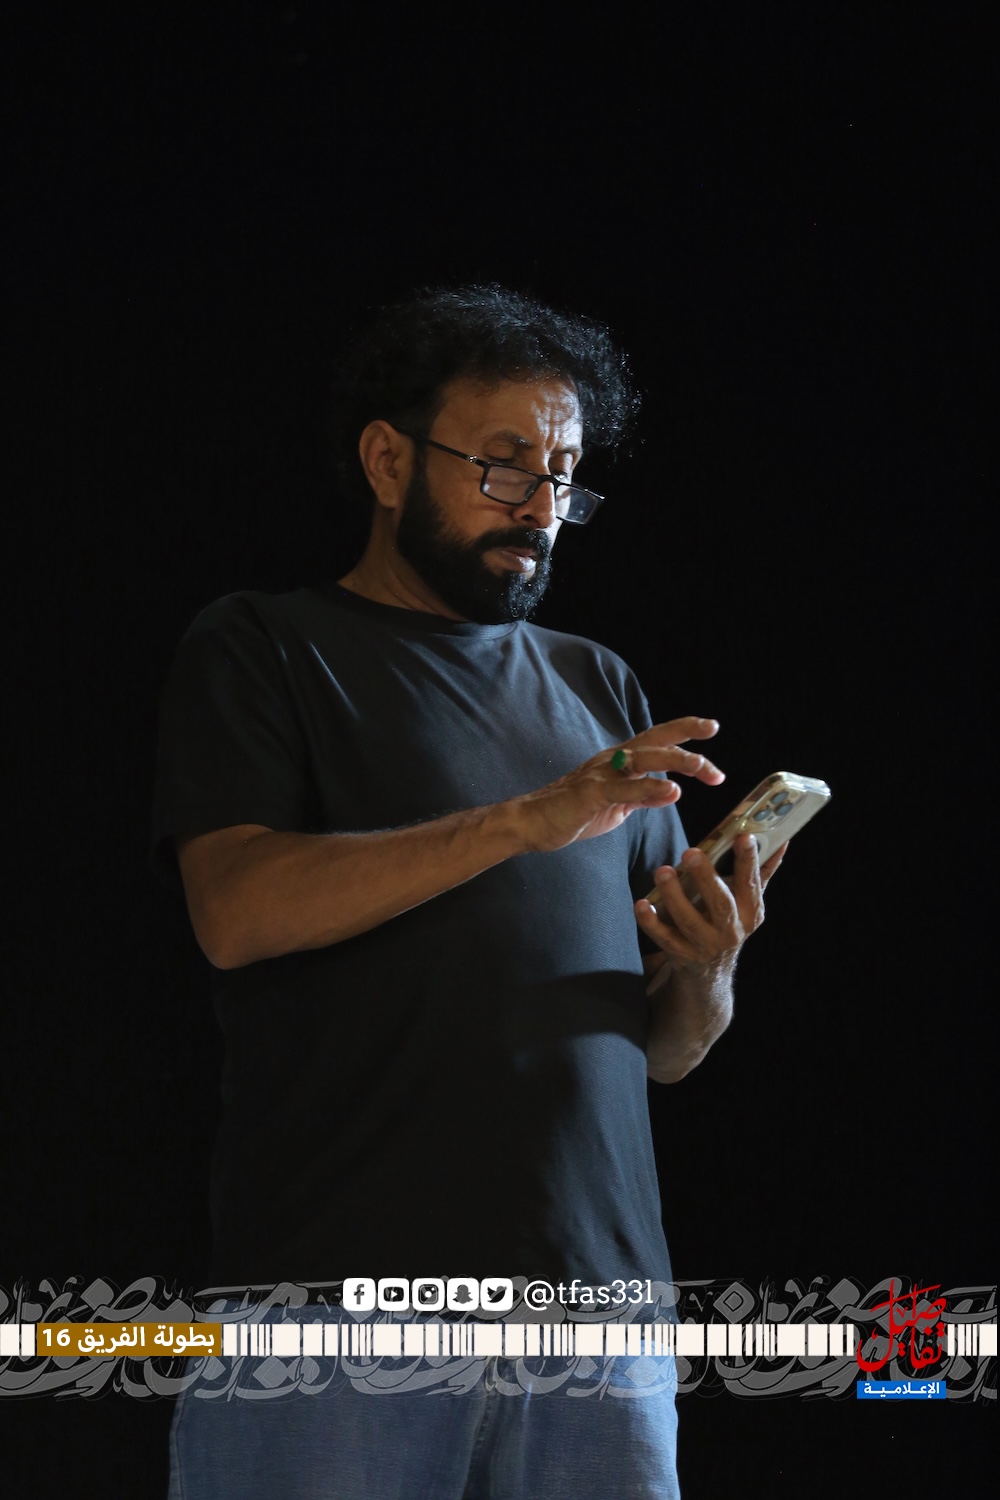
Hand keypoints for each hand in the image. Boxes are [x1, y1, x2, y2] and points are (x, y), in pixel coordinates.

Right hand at [514, 716, 725, 854]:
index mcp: (620, 761)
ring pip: (644, 759)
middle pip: (655, 739)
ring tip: (701, 765)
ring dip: (675, 760)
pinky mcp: (590, 793)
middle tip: (713, 731)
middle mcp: (613, 760)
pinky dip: (649, 788)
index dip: (684, 731)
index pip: (658, 740)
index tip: (712, 728)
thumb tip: (672, 791)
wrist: (532, 822)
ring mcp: (601, 774)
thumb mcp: (618, 806)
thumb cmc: (573, 813)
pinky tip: (671, 792)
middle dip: (686, 732)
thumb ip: (643, 797)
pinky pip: (624, 789)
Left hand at [636, 834, 788, 974]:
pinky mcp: (680, 954)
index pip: (751, 883)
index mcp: (751, 912)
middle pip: (720, 903)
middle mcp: (731, 931)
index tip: (744, 836)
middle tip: (691, 852)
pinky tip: (642, 904)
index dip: (749, 861)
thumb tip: (782, 841)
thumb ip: (762, 872)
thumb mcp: (748, 902)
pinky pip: (664, 938)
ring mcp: (705, 945)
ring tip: (663, 871)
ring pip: (689, 921)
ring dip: (675, 896)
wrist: (710, 972)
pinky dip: (651, 922)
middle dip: (706, 877)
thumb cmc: (728, 923)